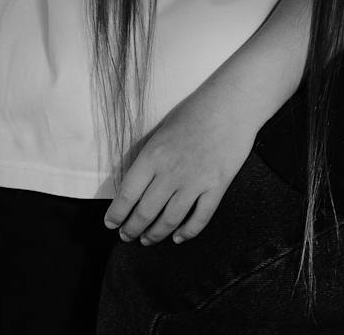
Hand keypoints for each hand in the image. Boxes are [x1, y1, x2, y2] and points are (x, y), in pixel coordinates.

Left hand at [102, 89, 257, 245]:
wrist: (232, 103)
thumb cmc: (196, 111)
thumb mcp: (162, 131)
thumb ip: (149, 158)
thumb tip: (136, 185)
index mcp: (153, 155)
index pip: (128, 194)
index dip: (117, 214)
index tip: (111, 223)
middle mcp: (171, 172)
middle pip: (146, 212)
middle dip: (132, 229)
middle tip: (127, 236)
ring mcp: (196, 181)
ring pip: (170, 220)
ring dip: (156, 234)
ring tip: (148, 240)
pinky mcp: (217, 186)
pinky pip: (200, 217)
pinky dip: (188, 232)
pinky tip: (179, 237)